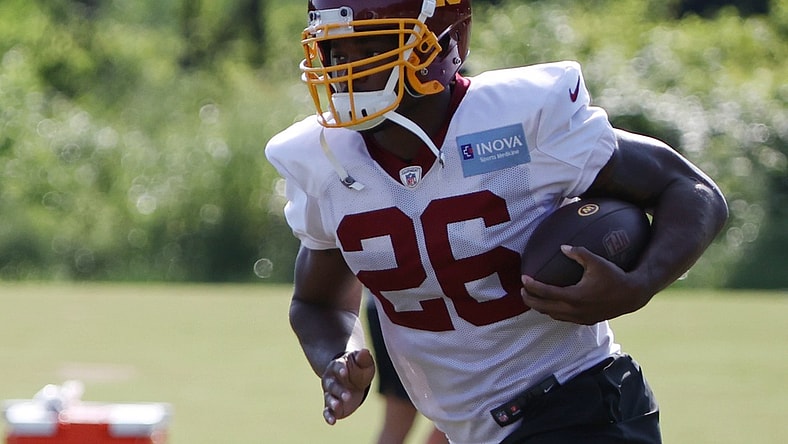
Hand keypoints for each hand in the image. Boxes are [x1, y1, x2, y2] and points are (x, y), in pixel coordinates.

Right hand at [321, 349, 374, 424]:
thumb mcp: (364, 362)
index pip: (337, 366)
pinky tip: (332, 422)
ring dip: (333, 402)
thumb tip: (363, 351)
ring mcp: (330, 393)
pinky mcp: (331, 405)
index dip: (341, 369)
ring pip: (329, 398)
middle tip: (347, 396)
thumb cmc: (359, 369)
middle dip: (338, 390)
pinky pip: (327, 411)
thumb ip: (363, 358)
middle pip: (332, 385)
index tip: (345, 372)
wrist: (352, 379)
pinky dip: (328, 416)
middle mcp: (331, 380)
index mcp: (338, 366)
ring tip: (338, 407)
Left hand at [521, 245, 649, 324]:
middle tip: (522, 291)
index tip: (523, 278)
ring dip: (541, 307)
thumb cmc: (614, 276)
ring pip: (553, 315)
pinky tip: (551, 304)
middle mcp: (575, 310)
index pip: (546, 292)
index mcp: (574, 296)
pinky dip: (553, 311)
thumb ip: (578, 252)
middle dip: (530, 300)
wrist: (632, 295)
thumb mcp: (597, 261)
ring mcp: (580, 317)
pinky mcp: (585, 321)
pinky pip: (563, 318)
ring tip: (533, 297)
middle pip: (544, 307)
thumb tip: (562, 247)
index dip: (532, 286)